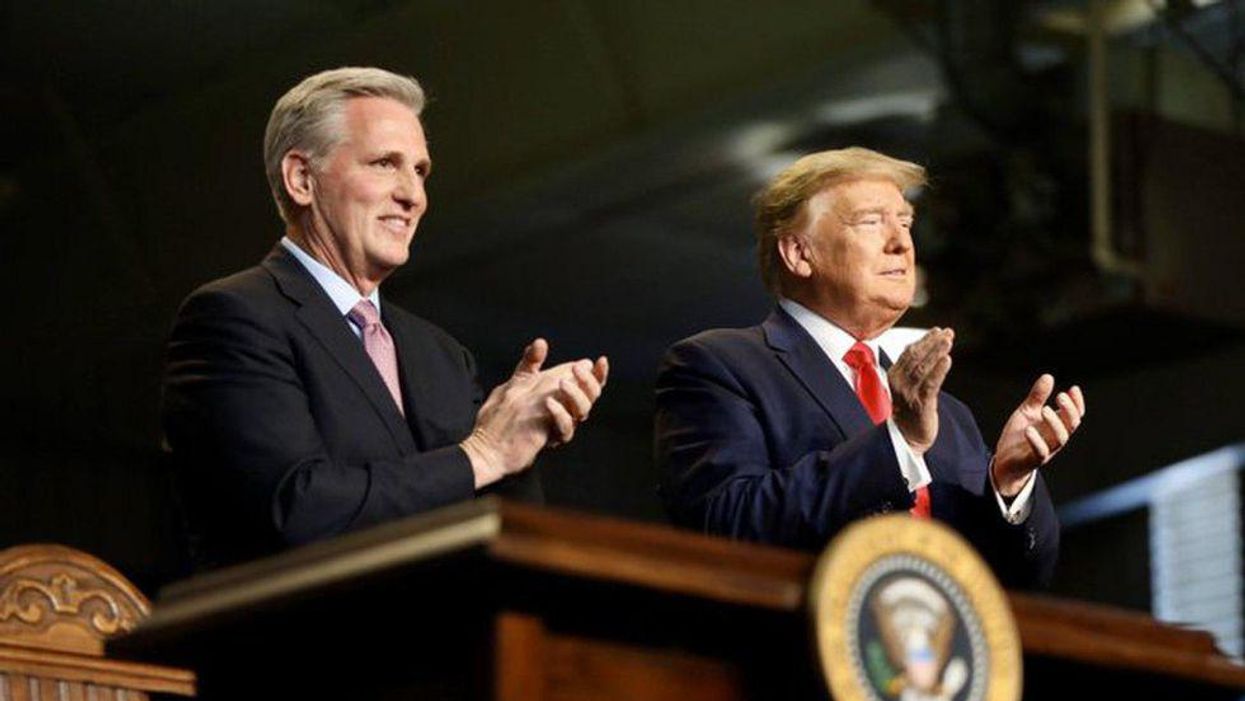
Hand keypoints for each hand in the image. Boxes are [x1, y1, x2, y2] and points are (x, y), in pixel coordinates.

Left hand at [460, 339, 607, 488]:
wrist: (490, 443)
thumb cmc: (506, 414)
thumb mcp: (518, 382)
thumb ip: (530, 363)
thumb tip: (540, 342)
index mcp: (563, 397)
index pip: (587, 384)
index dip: (597, 374)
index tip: (600, 360)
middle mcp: (566, 411)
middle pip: (591, 396)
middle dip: (588, 380)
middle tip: (577, 369)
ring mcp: (559, 425)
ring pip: (583, 411)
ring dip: (576, 394)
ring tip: (562, 382)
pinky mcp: (551, 438)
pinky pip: (565, 428)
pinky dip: (560, 413)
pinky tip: (549, 402)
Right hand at [887, 328, 953, 453]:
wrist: (906, 438)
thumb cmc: (910, 410)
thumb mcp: (908, 385)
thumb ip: (914, 367)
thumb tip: (927, 346)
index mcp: (895, 375)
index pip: (909, 352)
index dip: (924, 340)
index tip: (938, 331)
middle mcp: (899, 383)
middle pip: (916, 357)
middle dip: (932, 343)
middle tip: (947, 333)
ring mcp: (909, 394)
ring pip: (922, 368)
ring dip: (936, 352)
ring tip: (948, 341)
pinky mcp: (920, 405)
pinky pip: (930, 384)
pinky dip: (938, 371)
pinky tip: (947, 360)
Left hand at [992, 375, 1084, 495]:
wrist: (1005, 461)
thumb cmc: (1019, 436)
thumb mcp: (1027, 412)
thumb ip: (1037, 397)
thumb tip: (1048, 376)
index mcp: (1056, 426)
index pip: (1074, 415)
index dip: (1077, 403)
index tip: (1073, 389)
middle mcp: (1055, 438)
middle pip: (1071, 425)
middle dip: (1069, 410)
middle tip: (1060, 396)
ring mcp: (1046, 450)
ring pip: (1060, 439)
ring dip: (1054, 423)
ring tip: (1045, 409)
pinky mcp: (1033, 460)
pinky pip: (1040, 452)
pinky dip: (1036, 441)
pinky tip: (1029, 429)